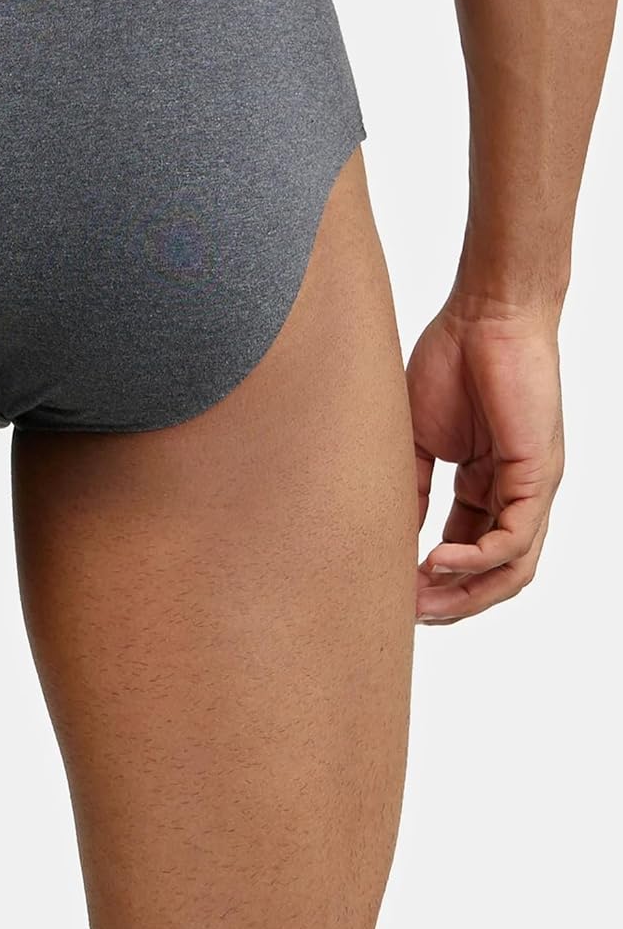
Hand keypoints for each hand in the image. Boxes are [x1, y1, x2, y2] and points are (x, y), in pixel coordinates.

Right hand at [406, 298, 564, 623]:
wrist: (485, 313)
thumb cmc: (452, 358)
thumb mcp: (417, 435)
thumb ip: (411, 485)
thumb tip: (391, 532)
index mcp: (487, 483)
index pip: (465, 549)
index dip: (432, 579)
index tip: (392, 592)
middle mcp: (516, 493)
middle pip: (493, 574)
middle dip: (450, 602)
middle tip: (406, 615)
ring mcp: (532, 488)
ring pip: (511, 569)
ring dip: (466, 595)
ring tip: (421, 602)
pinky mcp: (538, 475)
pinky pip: (514, 539)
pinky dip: (476, 560)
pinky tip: (435, 562)